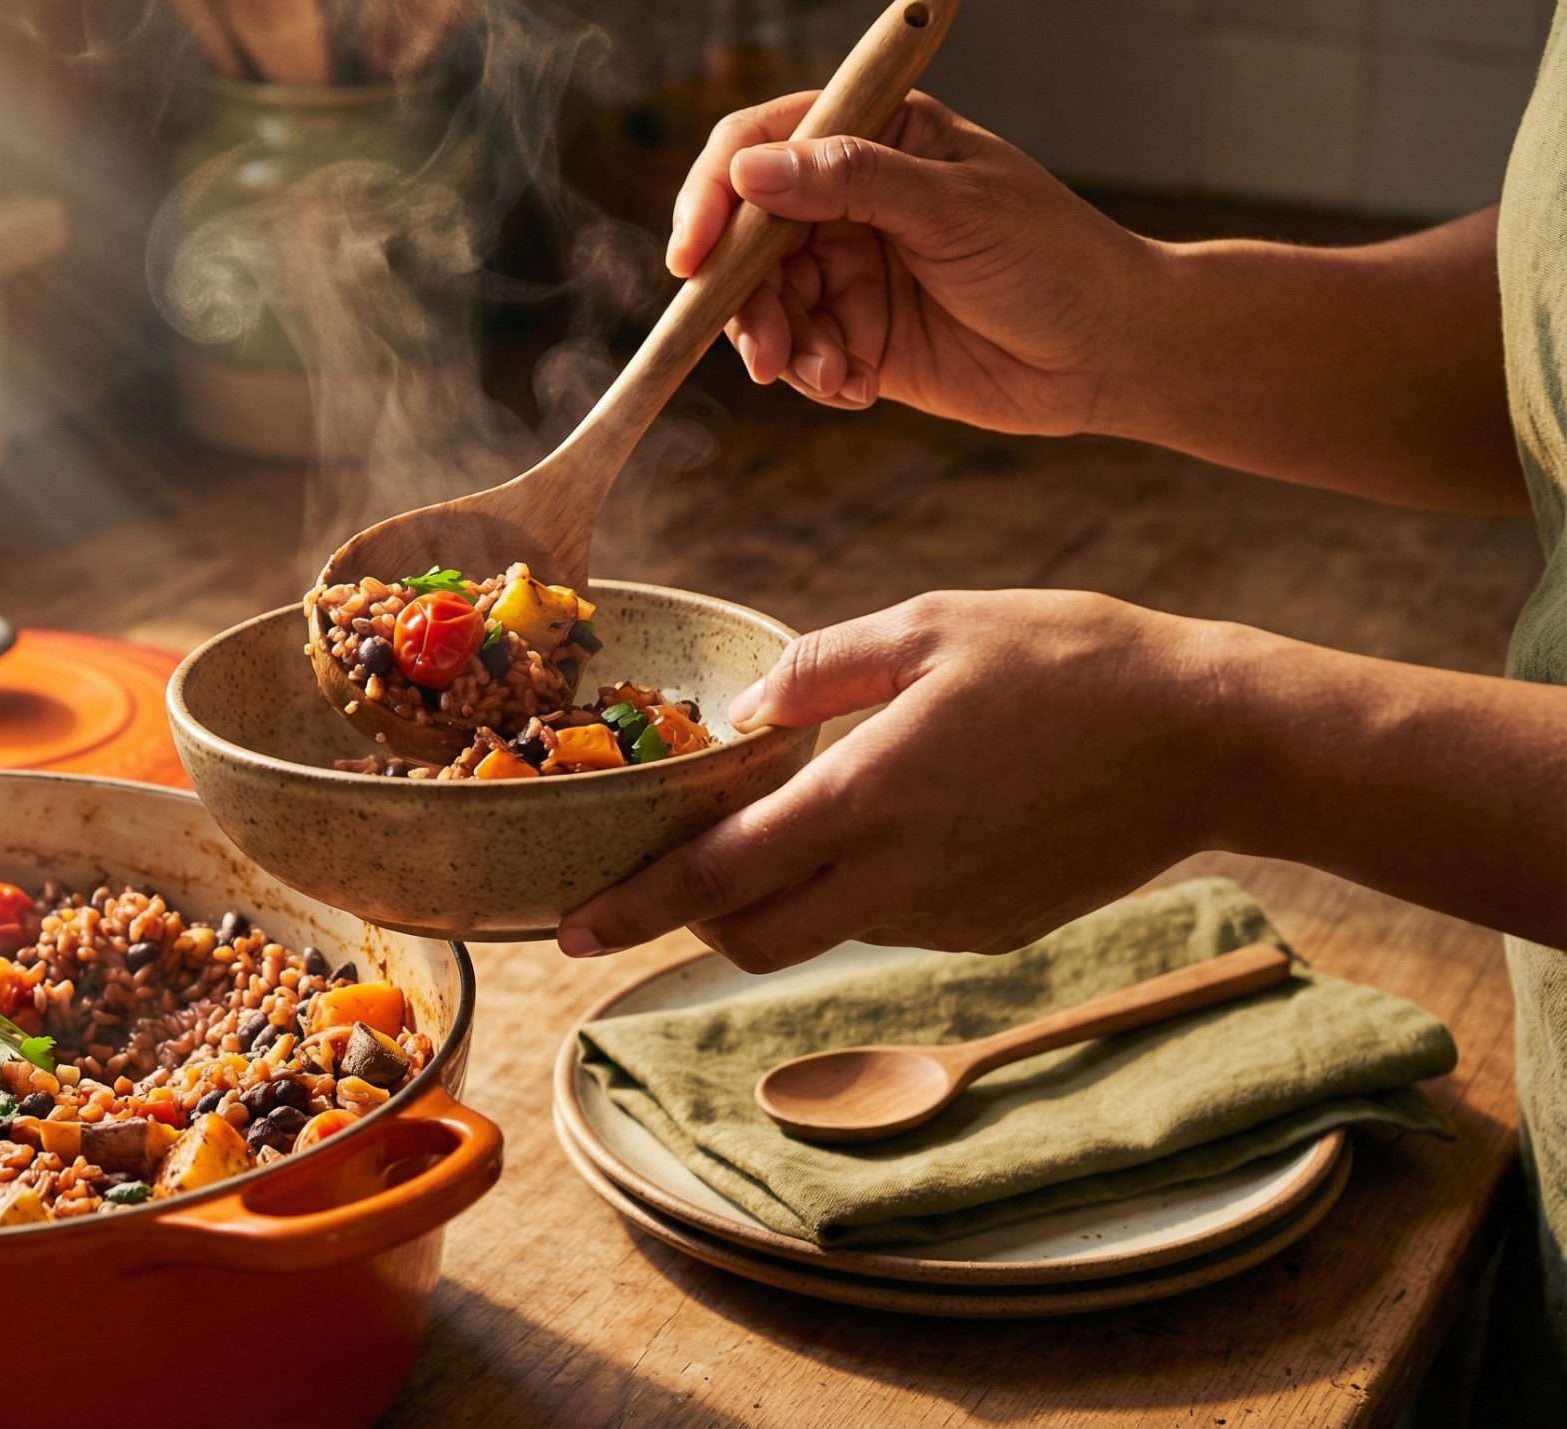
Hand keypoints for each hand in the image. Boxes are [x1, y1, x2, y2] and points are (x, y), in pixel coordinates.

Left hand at [556, 591, 1234, 969]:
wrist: (1213, 739)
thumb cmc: (1069, 660)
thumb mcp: (927, 626)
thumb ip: (817, 671)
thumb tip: (744, 716)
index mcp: (864, 800)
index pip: (714, 877)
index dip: (633, 909)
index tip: (569, 933)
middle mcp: (896, 880)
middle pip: (750, 936)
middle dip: (693, 918)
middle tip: (670, 869)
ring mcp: (947, 917)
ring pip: (819, 932)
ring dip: (778, 897)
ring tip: (785, 823)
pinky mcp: (992, 932)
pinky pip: (890, 924)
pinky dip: (856, 891)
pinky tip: (891, 824)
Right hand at [670, 91, 1154, 436]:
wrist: (1109, 353)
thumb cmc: (1054, 259)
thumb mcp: (954, 208)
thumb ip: (851, 182)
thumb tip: (750, 173)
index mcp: (874, 138)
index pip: (760, 145)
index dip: (713, 195)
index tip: (692, 253)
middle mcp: (848, 200)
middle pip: (745, 237)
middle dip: (742, 296)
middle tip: (762, 348)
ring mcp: (849, 270)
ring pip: (762, 303)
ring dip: (778, 344)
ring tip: (827, 373)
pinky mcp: (856, 336)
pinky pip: (797, 355)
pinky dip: (812, 375)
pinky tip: (858, 386)